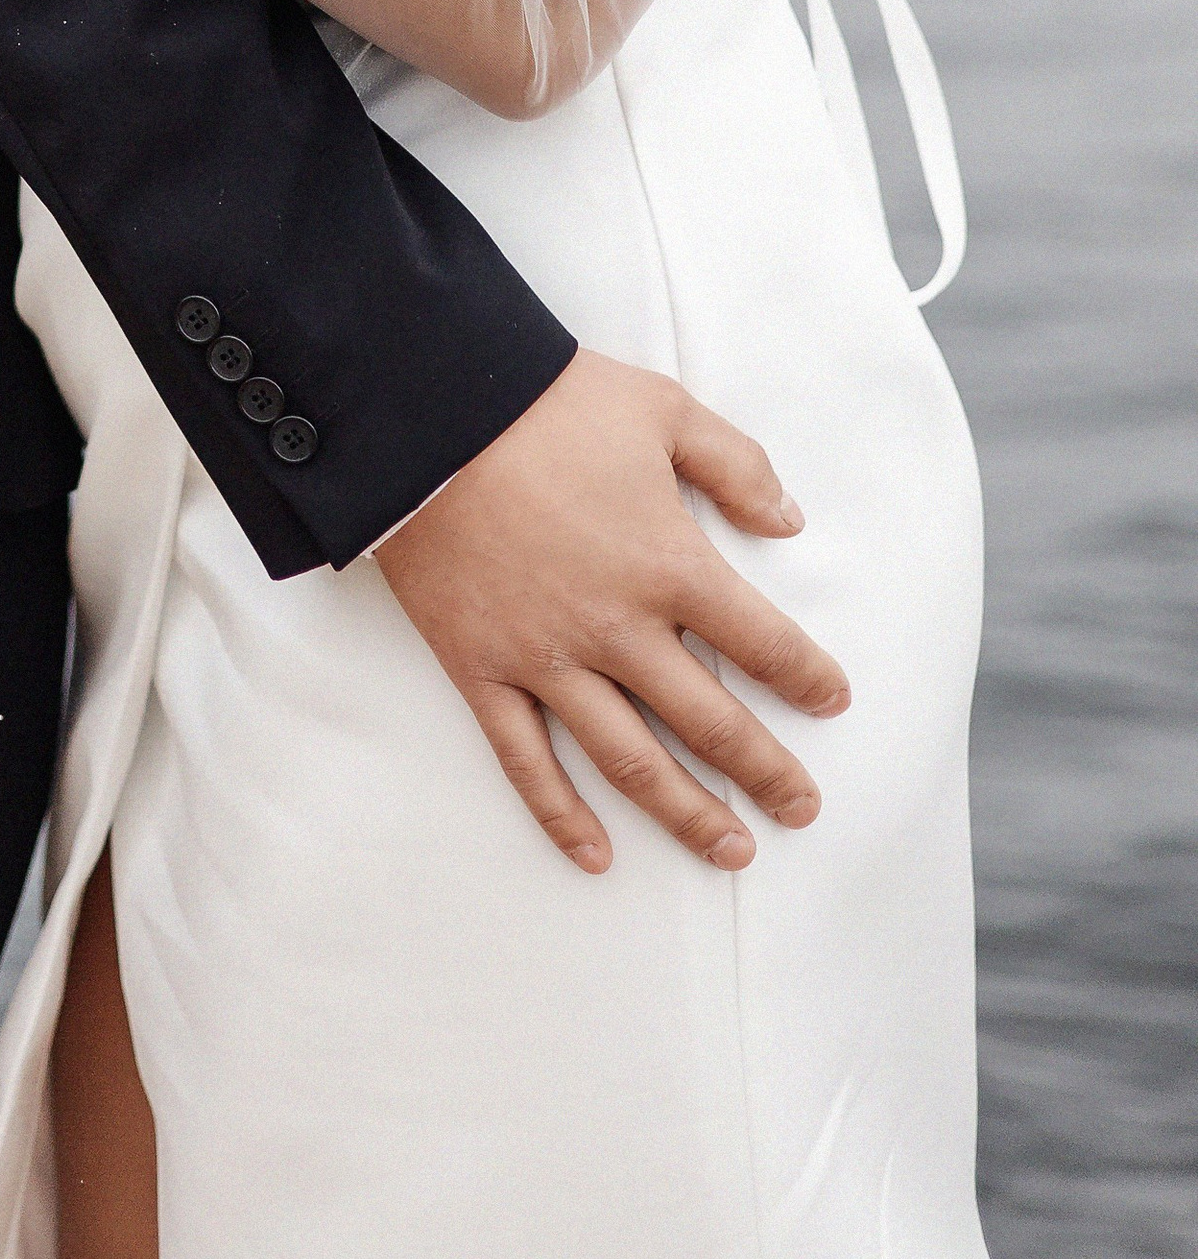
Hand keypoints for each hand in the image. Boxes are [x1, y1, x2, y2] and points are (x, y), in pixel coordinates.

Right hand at [375, 348, 846, 873]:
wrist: (427, 414)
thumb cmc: (548, 403)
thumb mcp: (662, 409)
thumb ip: (736, 464)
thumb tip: (789, 520)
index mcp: (668, 565)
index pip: (761, 643)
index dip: (806, 678)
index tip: (832, 701)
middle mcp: (617, 629)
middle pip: (710, 722)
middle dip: (766, 771)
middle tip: (802, 808)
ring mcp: (546, 660)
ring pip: (631, 761)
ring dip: (688, 813)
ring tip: (732, 850)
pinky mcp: (482, 670)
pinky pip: (526, 761)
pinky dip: (561, 815)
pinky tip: (596, 855)